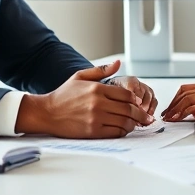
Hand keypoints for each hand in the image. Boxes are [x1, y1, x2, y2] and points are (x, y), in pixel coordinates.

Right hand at [16, 60, 152, 137]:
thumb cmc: (63, 95)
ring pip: (124, 121)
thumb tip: (118, 62)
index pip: (126, 94)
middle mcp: (98, 103)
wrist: (47, 113)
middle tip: (147, 118)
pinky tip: (123, 129)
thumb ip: (101, 70)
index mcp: (97, 88)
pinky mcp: (93, 131)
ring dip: (133, 124)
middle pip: (129, 109)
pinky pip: (115, 132)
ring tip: (135, 124)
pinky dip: (123, 131)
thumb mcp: (80, 76)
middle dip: (141, 114)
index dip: (135, 99)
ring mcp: (96, 118)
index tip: (138, 103)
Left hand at [161, 80, 194, 121]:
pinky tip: (180, 119)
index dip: (175, 99)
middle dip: (172, 105)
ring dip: (175, 109)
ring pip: (186, 99)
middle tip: (165, 116)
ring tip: (169, 119)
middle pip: (183, 93)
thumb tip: (193, 114)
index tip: (170, 110)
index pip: (186, 89)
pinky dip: (184, 113)